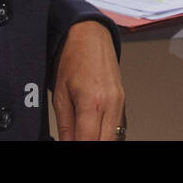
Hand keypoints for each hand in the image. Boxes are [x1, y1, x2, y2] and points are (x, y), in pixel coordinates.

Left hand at [53, 21, 124, 140]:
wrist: (90, 35)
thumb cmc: (74, 58)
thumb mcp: (59, 94)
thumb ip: (65, 125)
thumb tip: (66, 143)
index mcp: (93, 102)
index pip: (88, 142)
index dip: (77, 147)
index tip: (69, 146)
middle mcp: (111, 104)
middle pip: (106, 143)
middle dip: (90, 145)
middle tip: (77, 139)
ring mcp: (120, 103)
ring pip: (115, 138)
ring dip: (100, 140)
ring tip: (83, 134)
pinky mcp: (123, 101)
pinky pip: (119, 127)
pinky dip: (107, 134)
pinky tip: (95, 131)